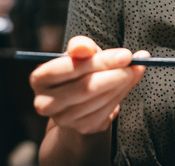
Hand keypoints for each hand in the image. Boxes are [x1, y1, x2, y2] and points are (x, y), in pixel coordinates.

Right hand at [30, 36, 147, 134]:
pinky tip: (129, 82)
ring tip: (135, 69)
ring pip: (99, 99)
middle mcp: (45, 102)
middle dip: (115, 73)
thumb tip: (85, 47)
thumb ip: (81, 46)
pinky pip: (107, 110)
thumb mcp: (78, 53)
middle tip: (135, 62)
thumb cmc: (78, 71)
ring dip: (123, 83)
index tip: (125, 54)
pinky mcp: (82, 128)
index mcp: (39, 78)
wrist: (78, 101)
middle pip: (86, 87)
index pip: (69, 68)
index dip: (99, 61)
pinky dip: (122, 94)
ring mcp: (63, 119)